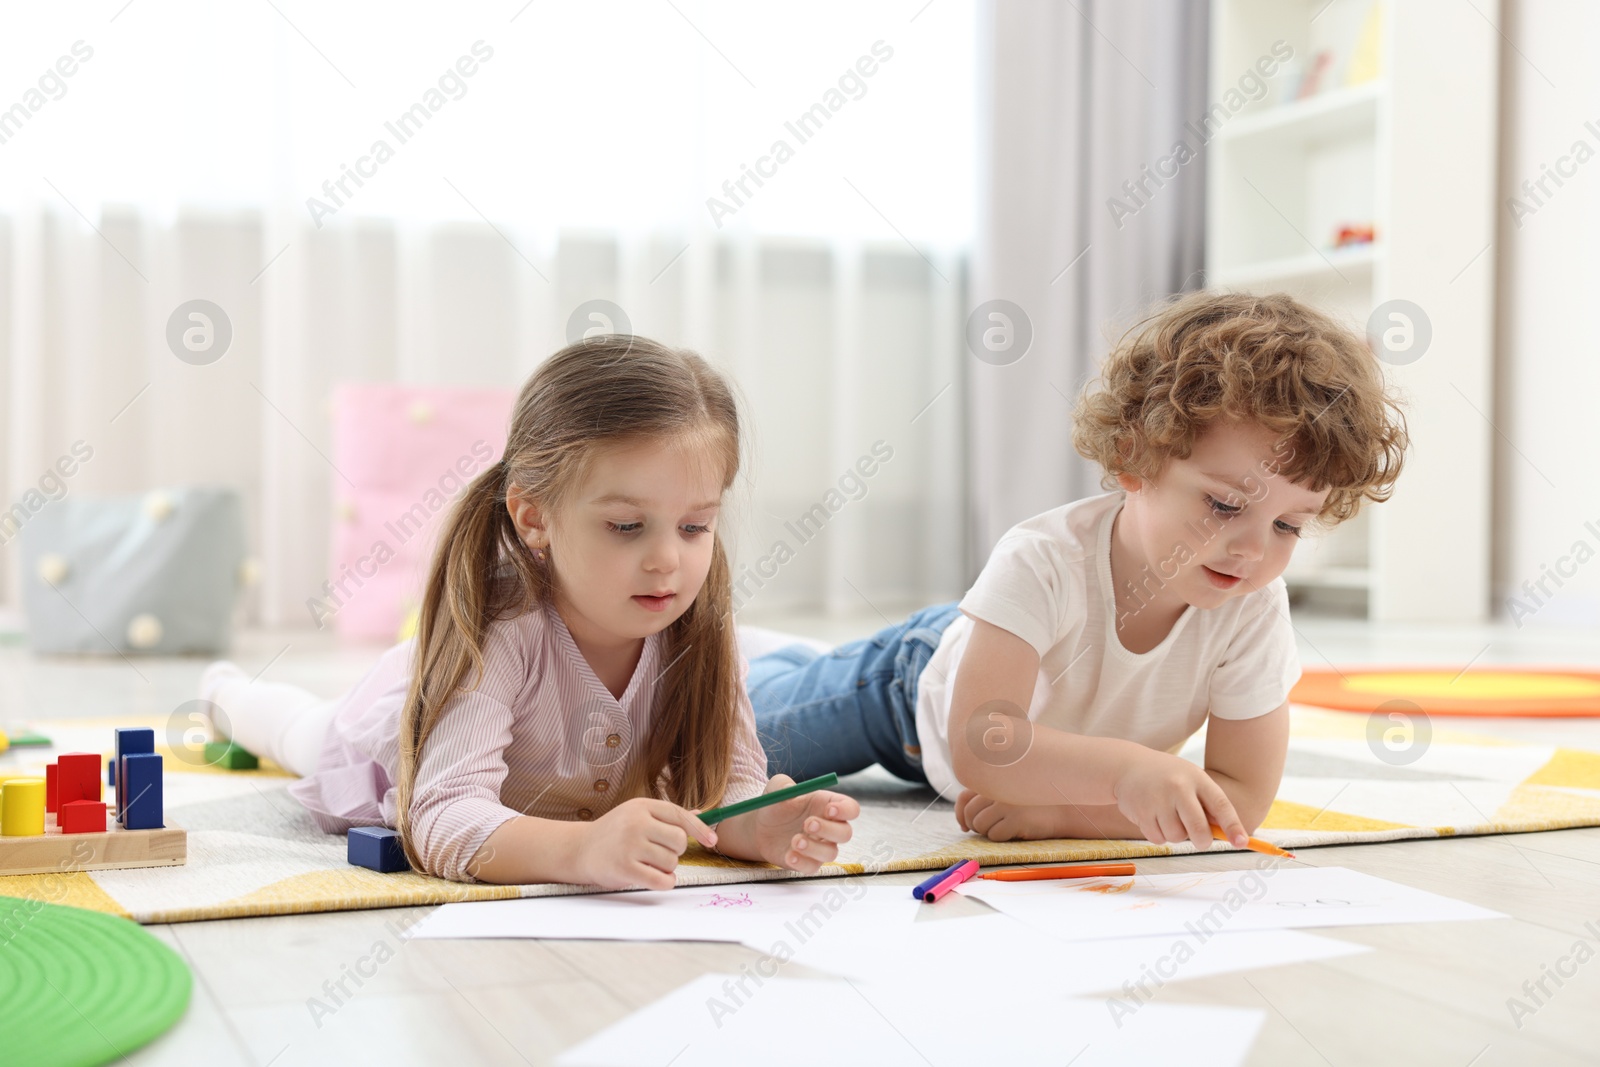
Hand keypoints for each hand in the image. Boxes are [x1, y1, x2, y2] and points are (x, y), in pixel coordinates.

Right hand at [573, 797, 716, 890]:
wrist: (579, 850)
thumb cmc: (613, 833)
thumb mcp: (637, 815)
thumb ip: (667, 817)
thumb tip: (701, 816)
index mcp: (642, 806)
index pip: (679, 815)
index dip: (699, 829)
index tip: (712, 840)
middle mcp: (636, 823)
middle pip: (679, 841)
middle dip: (676, 851)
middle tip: (661, 853)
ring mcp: (630, 845)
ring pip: (671, 862)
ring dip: (667, 868)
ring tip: (650, 864)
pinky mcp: (625, 868)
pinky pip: (661, 880)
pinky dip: (665, 882)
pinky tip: (657, 879)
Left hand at [743, 775, 859, 873]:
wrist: (760, 829)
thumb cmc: (775, 805)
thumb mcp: (775, 789)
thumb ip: (781, 784)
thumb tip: (788, 788)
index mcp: (827, 805)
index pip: (850, 809)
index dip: (845, 810)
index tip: (829, 810)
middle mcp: (829, 827)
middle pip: (845, 833)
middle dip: (829, 830)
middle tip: (808, 824)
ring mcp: (820, 847)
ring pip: (831, 853)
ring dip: (814, 847)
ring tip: (794, 840)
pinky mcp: (808, 863)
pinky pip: (813, 868)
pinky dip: (802, 862)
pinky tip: (789, 855)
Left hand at [954, 790, 1060, 841]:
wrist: (1062, 809)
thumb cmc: (1032, 804)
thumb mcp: (1008, 794)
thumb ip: (986, 798)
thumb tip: (963, 822)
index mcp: (993, 780)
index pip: (963, 797)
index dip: (960, 814)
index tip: (965, 825)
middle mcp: (998, 789)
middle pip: (970, 814)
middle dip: (975, 826)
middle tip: (987, 830)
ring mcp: (1007, 803)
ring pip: (980, 825)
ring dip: (988, 832)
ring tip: (1003, 828)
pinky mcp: (1016, 819)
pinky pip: (994, 835)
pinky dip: (1001, 837)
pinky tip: (1013, 832)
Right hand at [1111, 751, 1245, 853]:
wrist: (1128, 765)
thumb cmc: (1168, 777)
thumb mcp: (1191, 780)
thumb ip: (1207, 805)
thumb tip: (1227, 835)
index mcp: (1197, 778)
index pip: (1220, 805)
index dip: (1233, 826)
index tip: (1242, 843)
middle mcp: (1178, 787)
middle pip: (1198, 830)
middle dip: (1202, 840)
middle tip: (1201, 840)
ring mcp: (1158, 800)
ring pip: (1177, 837)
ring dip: (1176, 834)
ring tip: (1168, 816)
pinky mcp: (1141, 812)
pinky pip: (1158, 839)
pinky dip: (1159, 835)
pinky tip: (1153, 817)